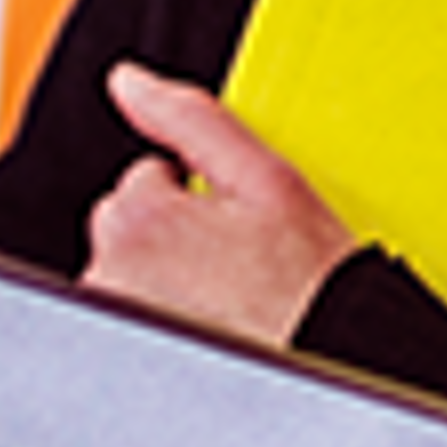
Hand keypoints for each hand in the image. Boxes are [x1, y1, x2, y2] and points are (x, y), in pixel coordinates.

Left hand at [79, 62, 356, 347]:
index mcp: (135, 219)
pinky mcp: (121, 357)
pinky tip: (217, 329)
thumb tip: (130, 82)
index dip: (204, 199)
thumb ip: (189, 119)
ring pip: (136, 273)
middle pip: (135, 226)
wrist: (337, 364)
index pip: (149, 178)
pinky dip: (169, 318)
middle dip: (181, 238)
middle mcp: (108, 274)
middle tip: (244, 269)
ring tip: (235, 303)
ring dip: (174, 281)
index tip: (241, 232)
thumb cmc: (311, 287)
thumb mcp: (267, 181)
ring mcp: (115, 319)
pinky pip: (137, 317)